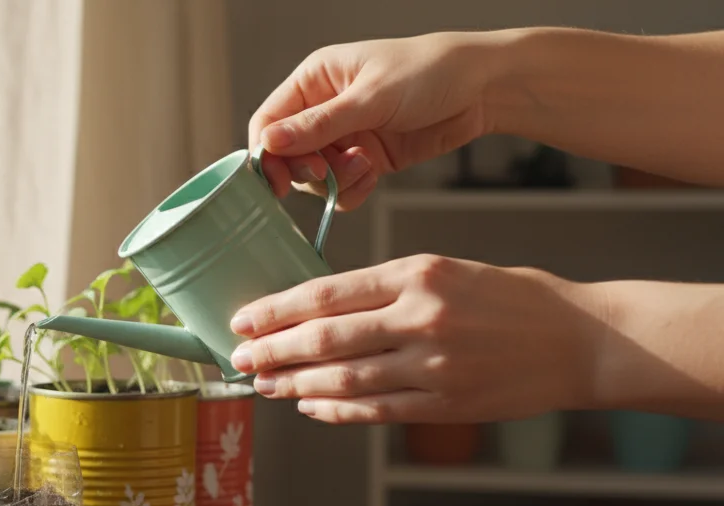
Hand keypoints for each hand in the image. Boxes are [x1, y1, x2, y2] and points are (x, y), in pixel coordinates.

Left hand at [227, 255, 607, 423]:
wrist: (582, 340)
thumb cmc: (514, 298)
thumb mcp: (450, 269)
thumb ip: (390, 288)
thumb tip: (322, 308)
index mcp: (419, 273)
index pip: (327, 291)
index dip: (277, 309)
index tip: (244, 320)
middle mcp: (422, 318)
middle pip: (325, 338)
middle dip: (272, 350)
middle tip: (238, 359)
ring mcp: (434, 365)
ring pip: (344, 379)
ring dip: (295, 384)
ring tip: (264, 385)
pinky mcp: (446, 404)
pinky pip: (375, 411)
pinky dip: (335, 411)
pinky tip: (308, 407)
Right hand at [248, 32, 501, 209]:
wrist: (483, 88)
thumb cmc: (430, 71)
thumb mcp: (370, 97)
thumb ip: (318, 125)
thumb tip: (268, 143)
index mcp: (314, 80)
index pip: (268, 122)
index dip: (267, 154)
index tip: (277, 179)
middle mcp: (322, 109)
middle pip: (287, 155)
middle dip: (307, 169)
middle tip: (329, 172)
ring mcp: (344, 137)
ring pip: (314, 177)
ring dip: (335, 181)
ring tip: (365, 165)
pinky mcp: (365, 160)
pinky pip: (341, 188)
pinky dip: (352, 190)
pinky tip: (373, 175)